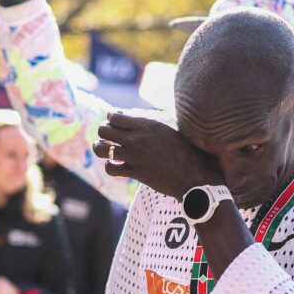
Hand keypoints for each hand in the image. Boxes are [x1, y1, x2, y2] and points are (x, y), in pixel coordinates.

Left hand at [95, 112, 223, 199]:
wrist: (193, 177)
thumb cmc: (189, 151)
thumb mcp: (173, 129)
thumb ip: (157, 123)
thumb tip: (150, 118)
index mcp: (147, 125)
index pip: (115, 116)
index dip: (111, 117)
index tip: (114, 120)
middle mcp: (137, 139)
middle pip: (104, 130)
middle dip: (104, 131)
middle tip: (108, 134)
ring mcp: (133, 156)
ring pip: (101, 148)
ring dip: (100, 147)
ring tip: (103, 148)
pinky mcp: (134, 172)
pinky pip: (110, 168)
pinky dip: (109, 166)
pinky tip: (114, 164)